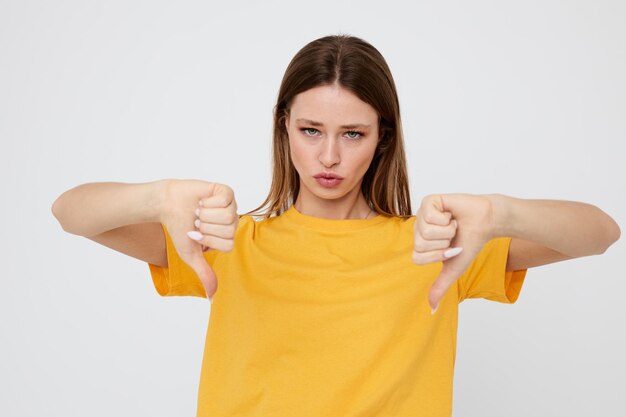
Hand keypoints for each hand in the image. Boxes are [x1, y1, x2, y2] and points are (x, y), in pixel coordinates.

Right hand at [160, 180, 237, 300]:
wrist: (167, 205)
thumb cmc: (179, 228)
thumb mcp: (191, 255)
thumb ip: (204, 273)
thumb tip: (212, 298)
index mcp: (227, 237)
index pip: (227, 244)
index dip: (208, 240)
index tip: (194, 234)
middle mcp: (232, 222)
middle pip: (229, 230)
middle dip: (206, 226)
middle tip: (196, 220)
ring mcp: (230, 206)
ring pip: (228, 215)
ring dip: (206, 214)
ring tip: (197, 210)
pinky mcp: (226, 191)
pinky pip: (225, 200)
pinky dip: (208, 201)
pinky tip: (201, 200)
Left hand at [412, 194, 494, 312]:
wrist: (487, 222)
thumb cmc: (470, 243)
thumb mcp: (454, 269)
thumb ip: (440, 287)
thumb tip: (431, 310)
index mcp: (420, 244)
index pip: (417, 257)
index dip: (438, 256)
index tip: (452, 250)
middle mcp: (418, 229)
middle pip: (420, 244)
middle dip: (444, 242)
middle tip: (452, 235)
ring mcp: (422, 214)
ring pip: (425, 231)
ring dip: (447, 230)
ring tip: (453, 224)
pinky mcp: (429, 201)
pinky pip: (430, 216)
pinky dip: (447, 218)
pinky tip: (452, 214)